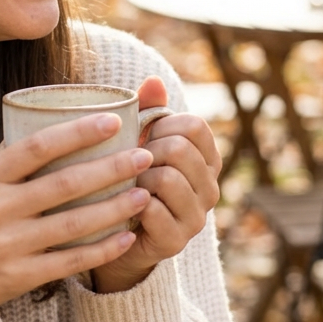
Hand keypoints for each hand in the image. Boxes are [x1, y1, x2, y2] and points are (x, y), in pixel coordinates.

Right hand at [0, 112, 153, 319]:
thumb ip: (10, 159)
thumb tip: (50, 121)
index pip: (36, 147)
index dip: (76, 132)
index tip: (112, 120)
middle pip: (63, 184)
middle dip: (110, 168)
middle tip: (143, 155)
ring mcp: (8, 245)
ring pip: (73, 224)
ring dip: (113, 207)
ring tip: (143, 193)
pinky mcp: (19, 277)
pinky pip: (69, 262)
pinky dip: (101, 250)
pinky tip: (126, 237)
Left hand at [91, 77, 221, 293]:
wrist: (112, 236)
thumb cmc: (125, 180)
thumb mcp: (136, 142)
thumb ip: (147, 111)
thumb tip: (152, 80)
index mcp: (206, 159)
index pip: (194, 125)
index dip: (161, 125)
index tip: (143, 137)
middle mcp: (210, 188)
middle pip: (180, 149)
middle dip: (146, 151)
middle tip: (129, 165)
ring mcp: (196, 217)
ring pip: (167, 178)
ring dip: (137, 179)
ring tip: (127, 185)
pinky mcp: (175, 242)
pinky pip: (153, 210)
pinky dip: (132, 204)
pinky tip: (124, 207)